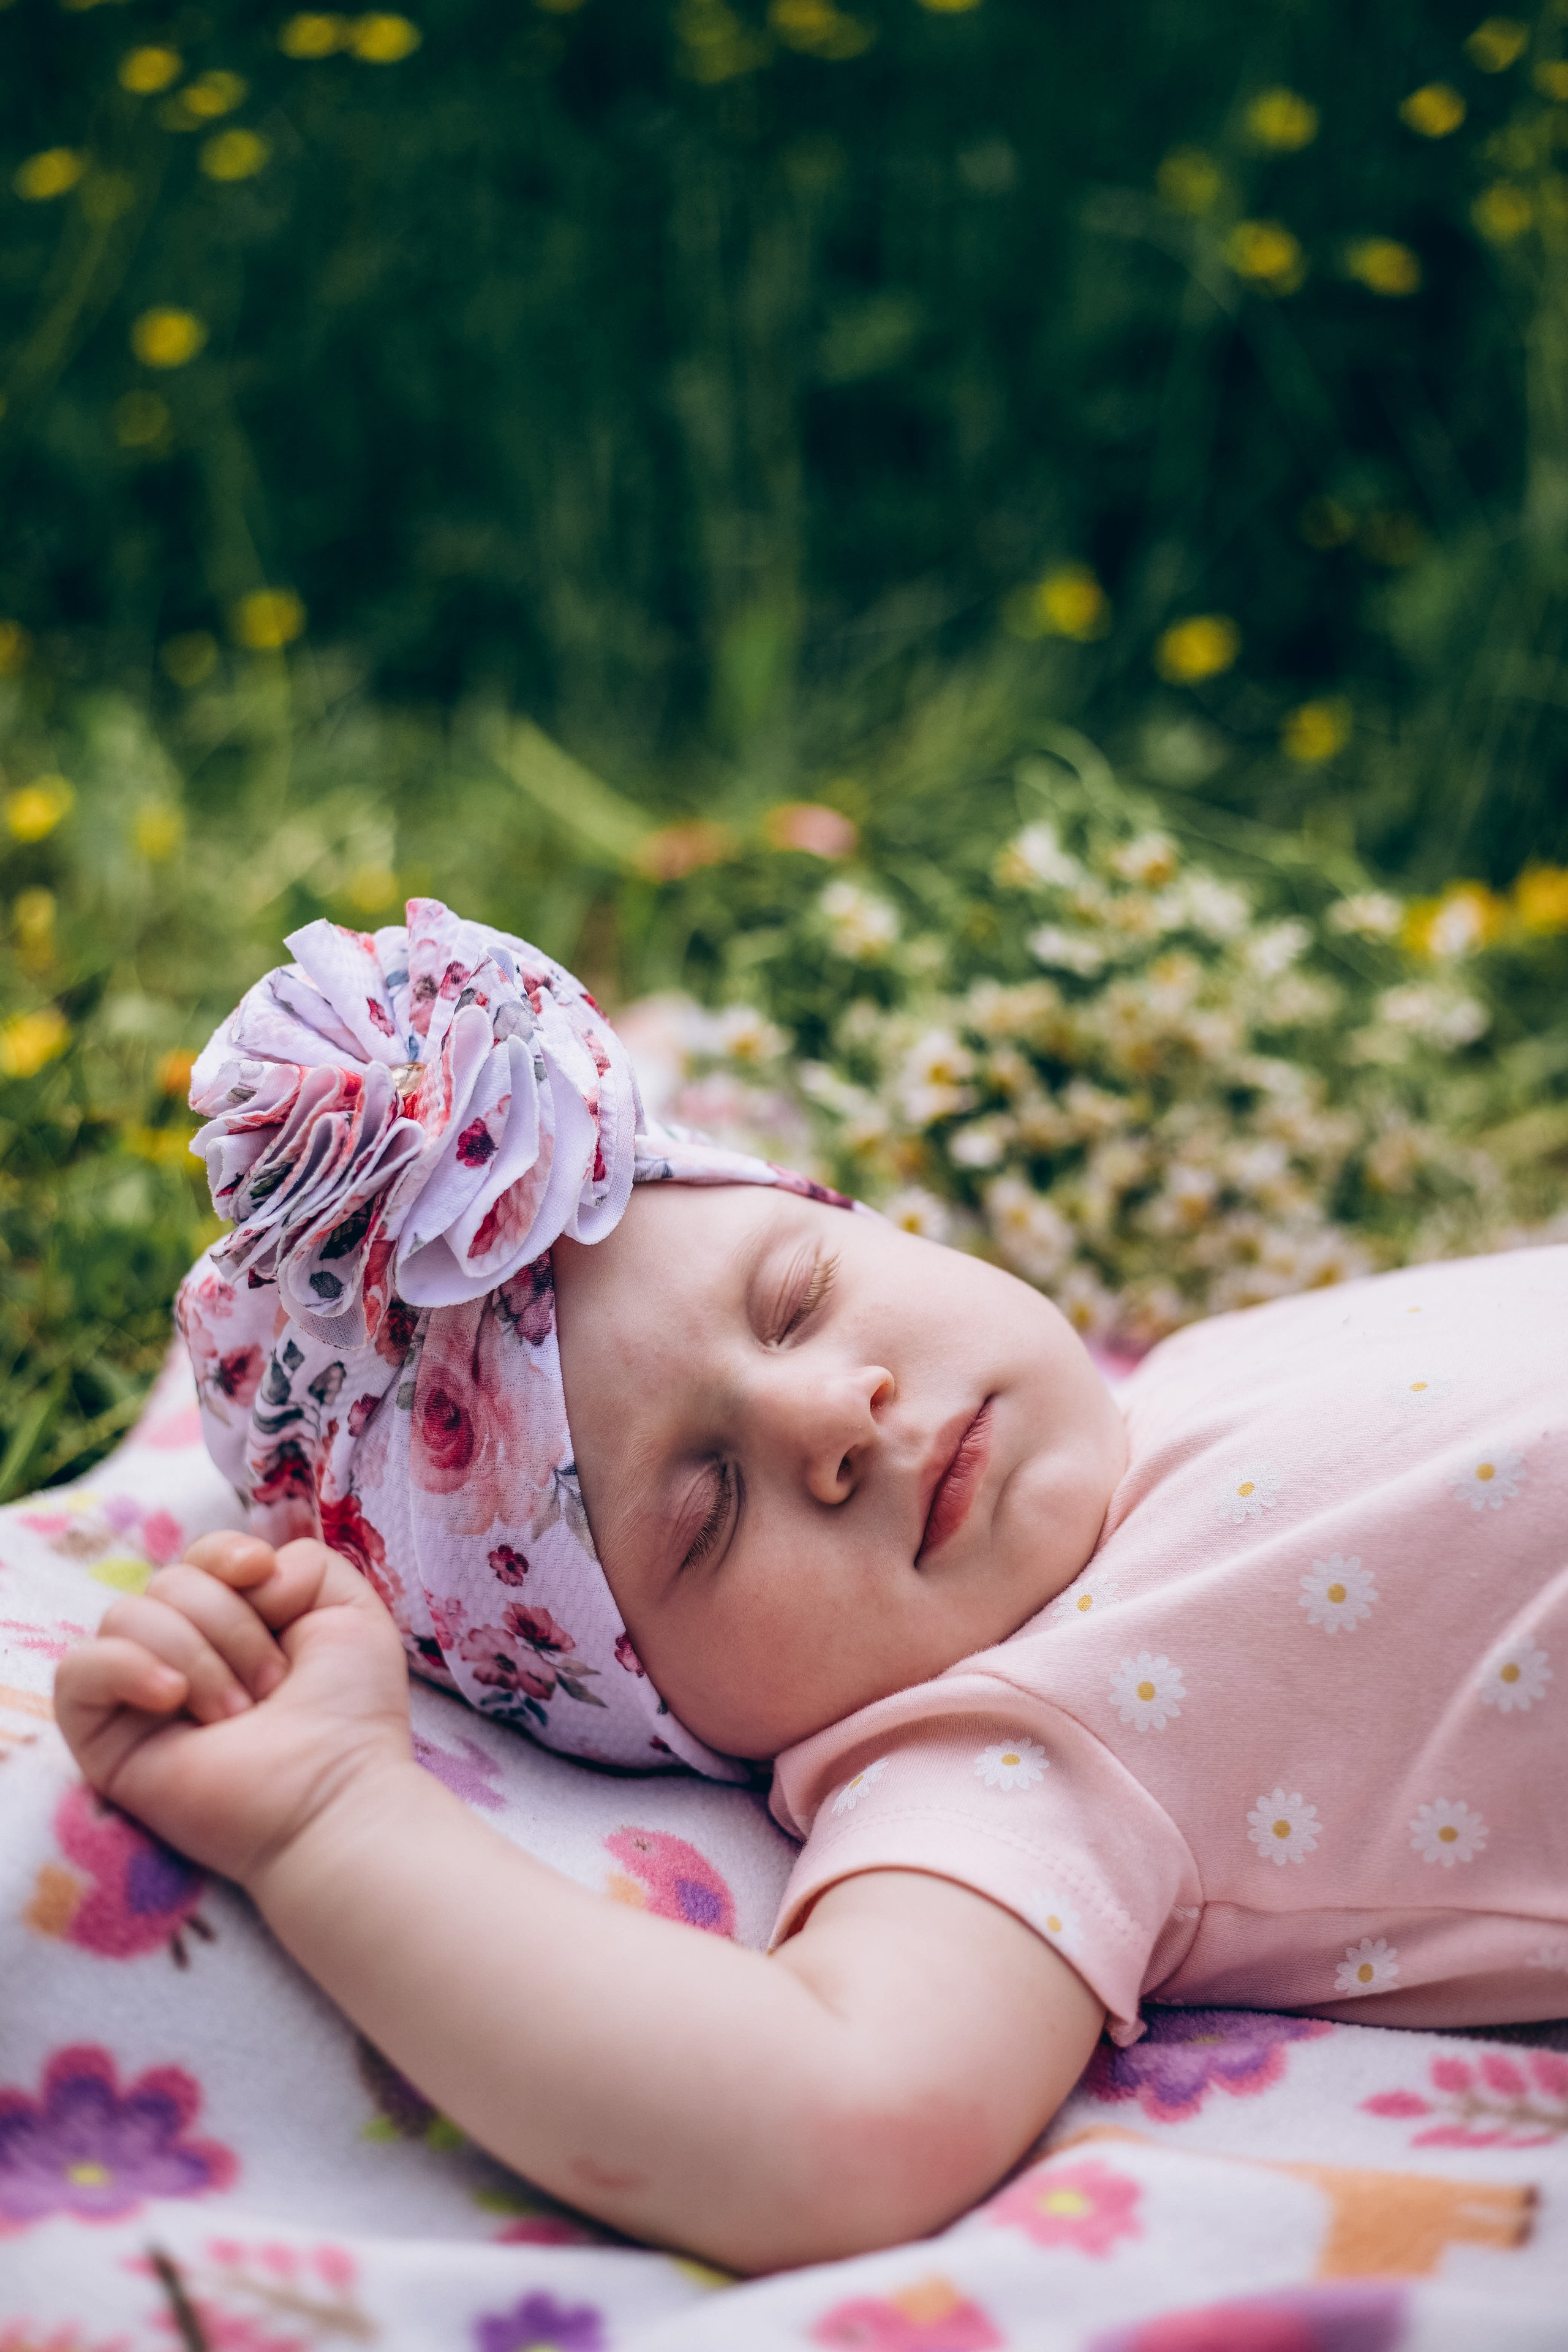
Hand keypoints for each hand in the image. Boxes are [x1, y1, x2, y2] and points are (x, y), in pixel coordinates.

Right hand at [53, 1533, 412, 1886]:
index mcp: (231, 1625)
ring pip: (124, 1616)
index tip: (262, 1576)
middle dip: (230, 1624)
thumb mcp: (349, 1610)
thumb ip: (303, 1561)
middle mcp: (180, 1656)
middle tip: (270, 1688)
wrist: (334, 1798)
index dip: (224, 1554)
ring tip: (236, 1714)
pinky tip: (171, 1697)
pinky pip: (76, 1672)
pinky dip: (123, 1667)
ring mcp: (138, 1698)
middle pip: (168, 1583)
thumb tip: (245, 1570)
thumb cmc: (349, 1714)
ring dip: (196, 1656)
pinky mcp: (104, 1743)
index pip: (197, 1558)